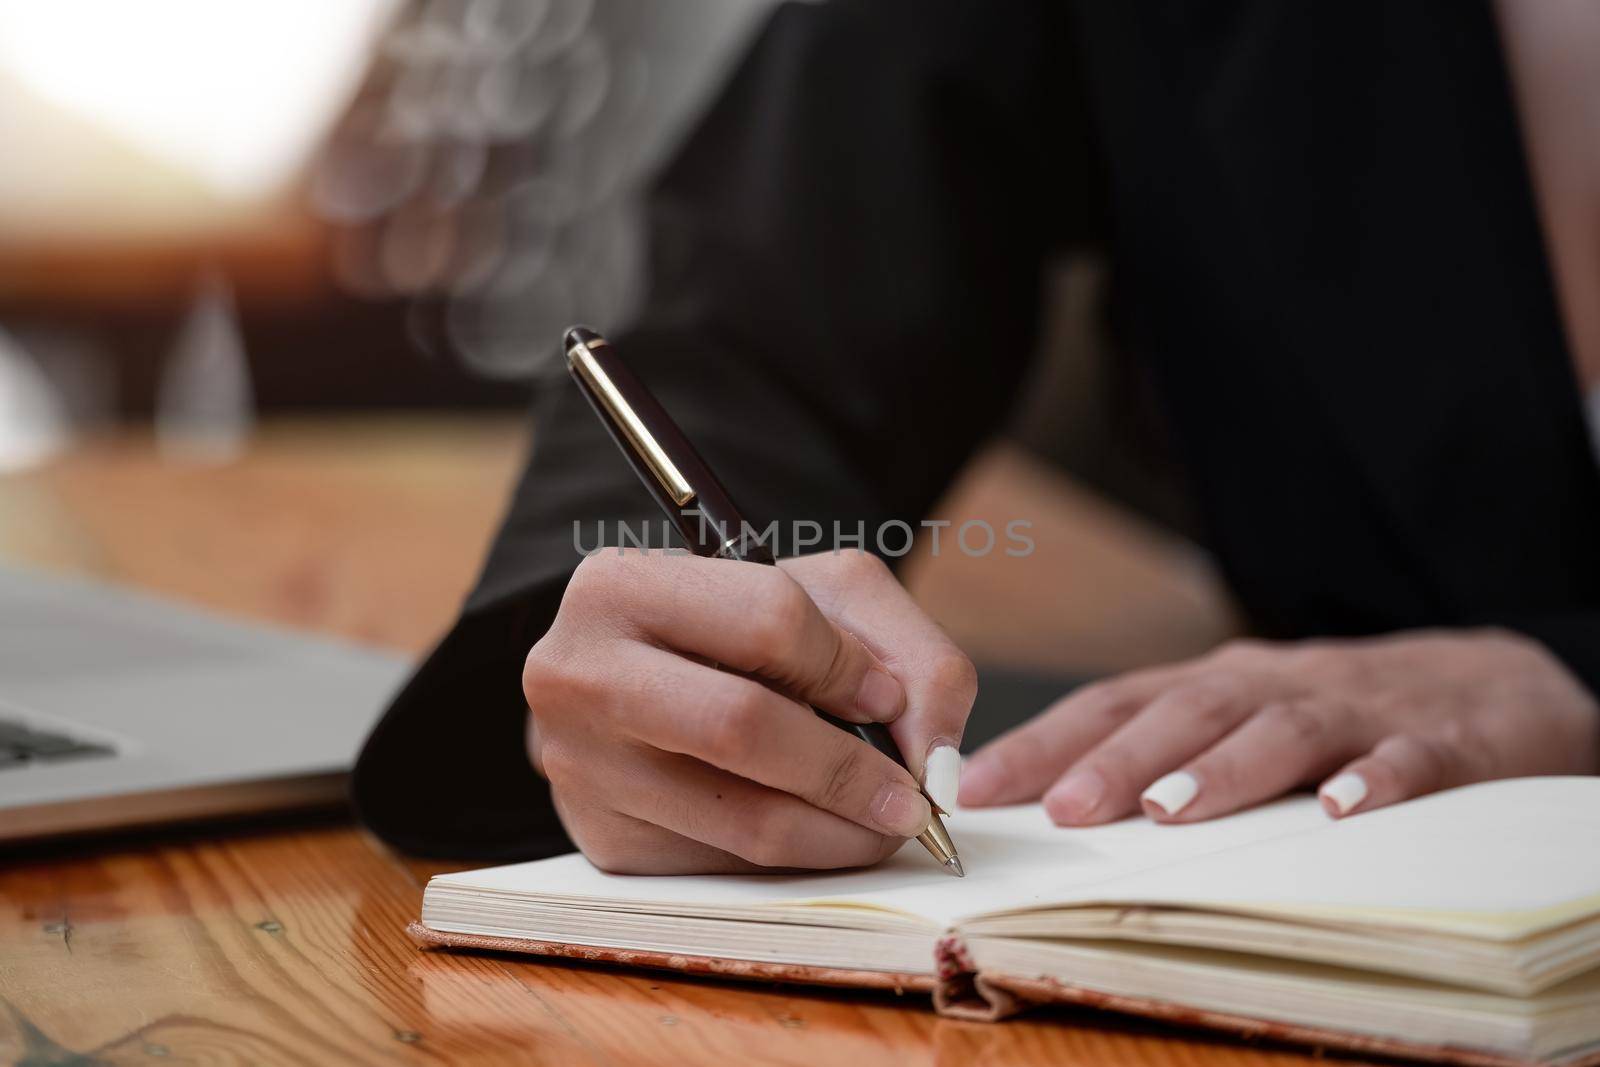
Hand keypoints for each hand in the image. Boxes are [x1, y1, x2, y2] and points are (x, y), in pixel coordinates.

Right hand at [523, 549, 975, 873]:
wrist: (631, 678)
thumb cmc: (734, 628)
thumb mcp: (821, 595)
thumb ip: (906, 650)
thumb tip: (930, 756)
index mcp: (620, 586)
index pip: (767, 621)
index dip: (848, 665)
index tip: (886, 698)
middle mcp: (576, 676)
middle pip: (743, 727)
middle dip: (849, 771)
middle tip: (911, 798)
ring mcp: (580, 768)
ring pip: (743, 821)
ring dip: (840, 832)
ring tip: (883, 821)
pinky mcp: (603, 842)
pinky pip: (726, 866)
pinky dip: (793, 857)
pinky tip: (815, 829)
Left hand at [960, 630, 1599, 823]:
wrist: (1494, 681)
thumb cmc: (1336, 712)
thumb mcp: (1242, 719)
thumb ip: (1163, 750)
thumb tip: (1049, 802)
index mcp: (1216, 683)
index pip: (1115, 704)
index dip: (1044, 742)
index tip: (974, 787)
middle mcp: (1275, 684)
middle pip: (1187, 712)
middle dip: (1118, 760)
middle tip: (1062, 809)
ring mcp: (1358, 708)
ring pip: (1282, 730)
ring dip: (1221, 769)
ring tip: (1167, 811)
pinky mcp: (1445, 739)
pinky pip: (1409, 757)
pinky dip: (1374, 779)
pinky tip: (1340, 808)